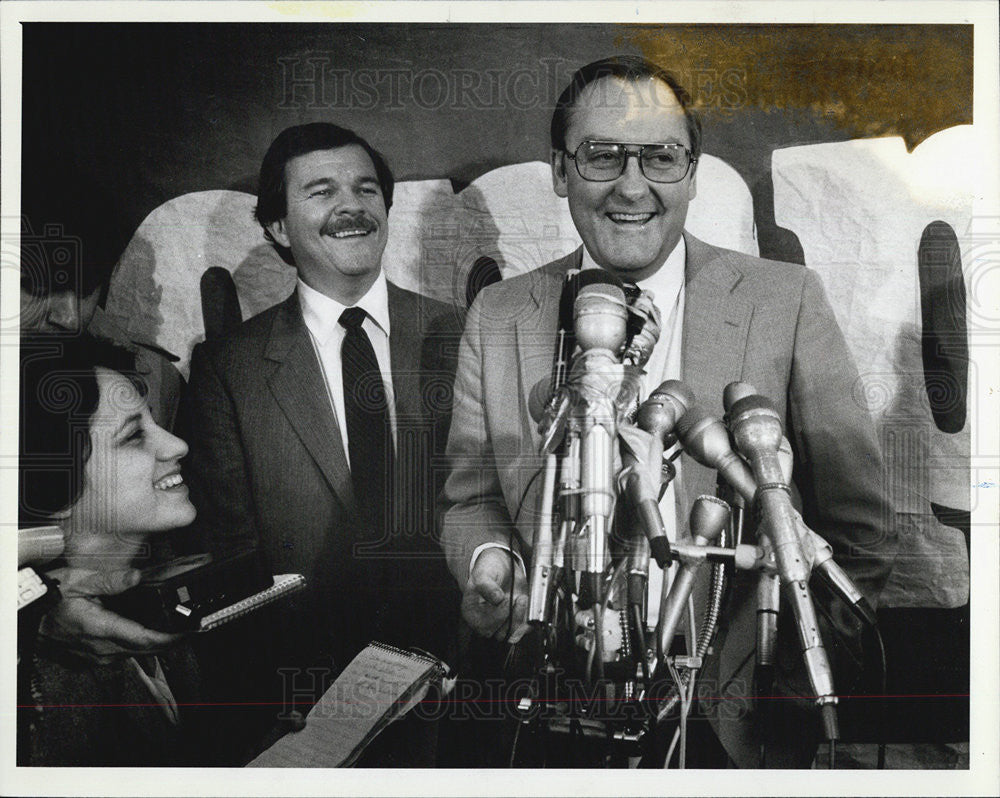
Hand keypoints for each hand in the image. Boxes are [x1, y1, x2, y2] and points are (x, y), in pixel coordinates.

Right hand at [39, 567, 184, 664]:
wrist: (25, 615)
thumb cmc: (50, 597)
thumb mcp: (79, 580)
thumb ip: (110, 580)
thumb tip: (137, 577)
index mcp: (100, 629)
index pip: (144, 639)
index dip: (170, 638)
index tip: (189, 632)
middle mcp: (100, 648)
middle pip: (144, 649)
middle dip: (169, 641)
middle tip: (190, 629)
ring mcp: (95, 656)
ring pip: (134, 654)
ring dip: (154, 645)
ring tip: (175, 631)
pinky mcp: (91, 657)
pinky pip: (121, 655)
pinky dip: (137, 645)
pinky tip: (147, 634)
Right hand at [461, 548, 529, 642]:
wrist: (502, 566)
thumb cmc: (489, 570)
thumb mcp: (484, 573)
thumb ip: (486, 585)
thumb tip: (496, 598)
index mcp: (471, 612)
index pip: (482, 626)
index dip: (496, 615)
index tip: (504, 598)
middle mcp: (483, 622)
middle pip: (497, 634)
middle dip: (509, 616)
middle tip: (516, 597)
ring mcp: (498, 624)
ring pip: (509, 635)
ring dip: (518, 618)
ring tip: (521, 599)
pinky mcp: (512, 623)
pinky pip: (520, 632)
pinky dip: (525, 623)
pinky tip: (525, 607)